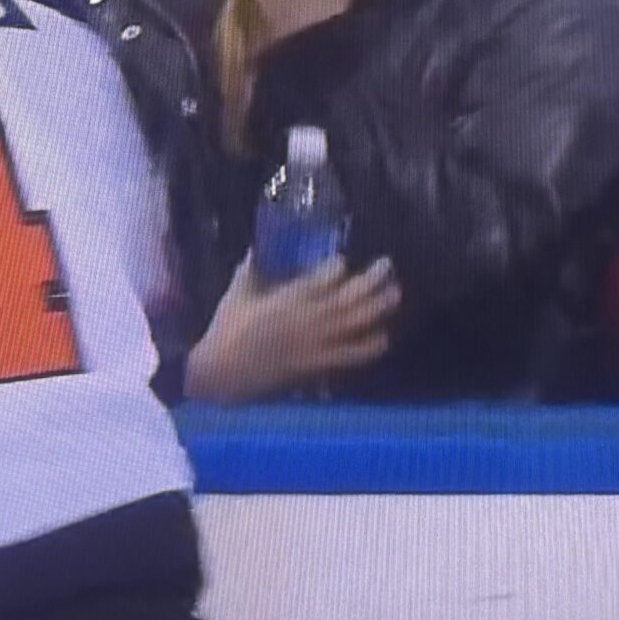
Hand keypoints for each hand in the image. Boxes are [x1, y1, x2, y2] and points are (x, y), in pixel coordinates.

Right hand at [185, 254, 400, 402]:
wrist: (222, 374)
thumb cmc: (227, 330)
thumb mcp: (238, 292)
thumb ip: (253, 267)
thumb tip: (261, 245)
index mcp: (288, 298)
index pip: (324, 277)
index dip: (338, 266)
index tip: (343, 260)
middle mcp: (309, 318)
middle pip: (350, 296)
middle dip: (372, 279)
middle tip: (387, 265)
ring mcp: (316, 343)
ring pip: (356, 322)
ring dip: (379, 307)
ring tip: (395, 293)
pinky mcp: (318, 365)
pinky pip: (352, 355)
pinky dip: (370, 346)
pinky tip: (383, 337)